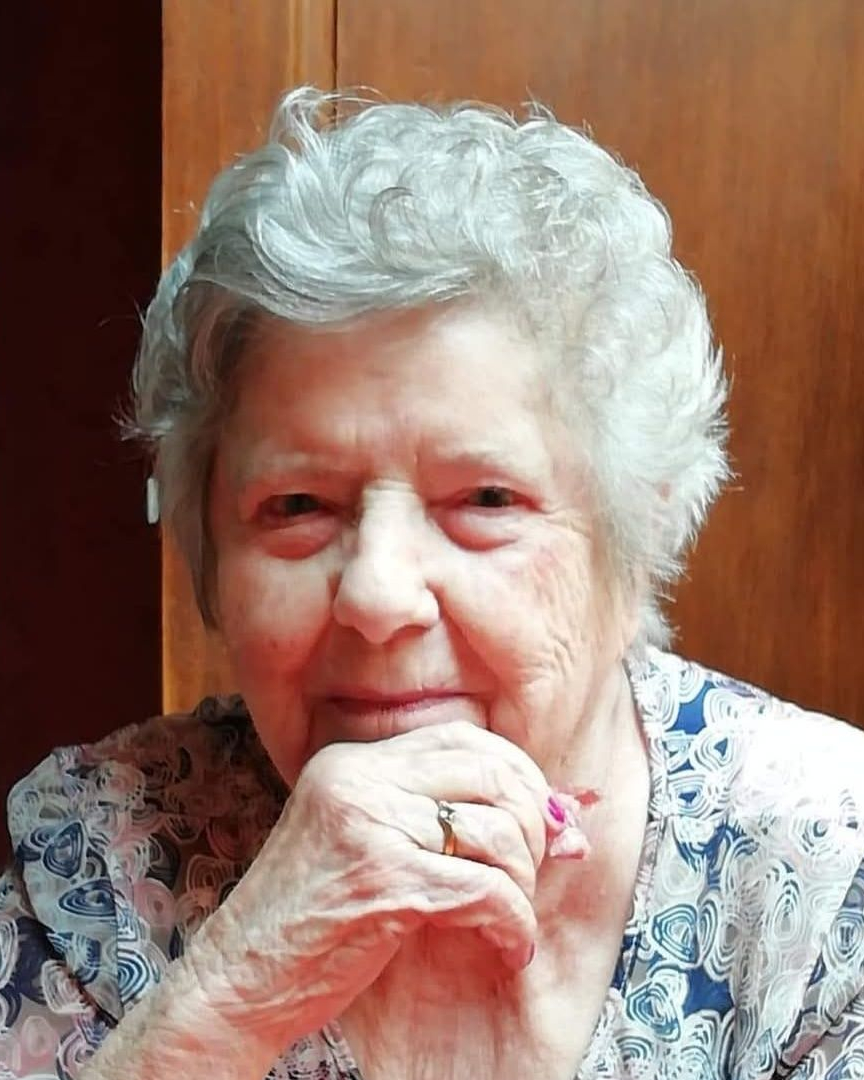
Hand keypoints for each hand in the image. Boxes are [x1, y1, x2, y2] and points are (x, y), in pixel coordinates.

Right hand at [187, 720, 572, 1047]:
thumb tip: (563, 823)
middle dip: (535, 822)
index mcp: (353, 761)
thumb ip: (442, 823)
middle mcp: (361, 778)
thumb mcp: (369, 847)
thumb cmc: (311, 919)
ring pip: (498, 832)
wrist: (238, 978)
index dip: (518, 774)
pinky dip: (514, 924)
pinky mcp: (385, 880)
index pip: (464, 737)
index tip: (544, 819)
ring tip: (512, 919)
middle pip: (492, 772)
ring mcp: (371, 824)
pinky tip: (509, 948)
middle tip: (540, 870)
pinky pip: (487, 890)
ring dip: (524, 884)